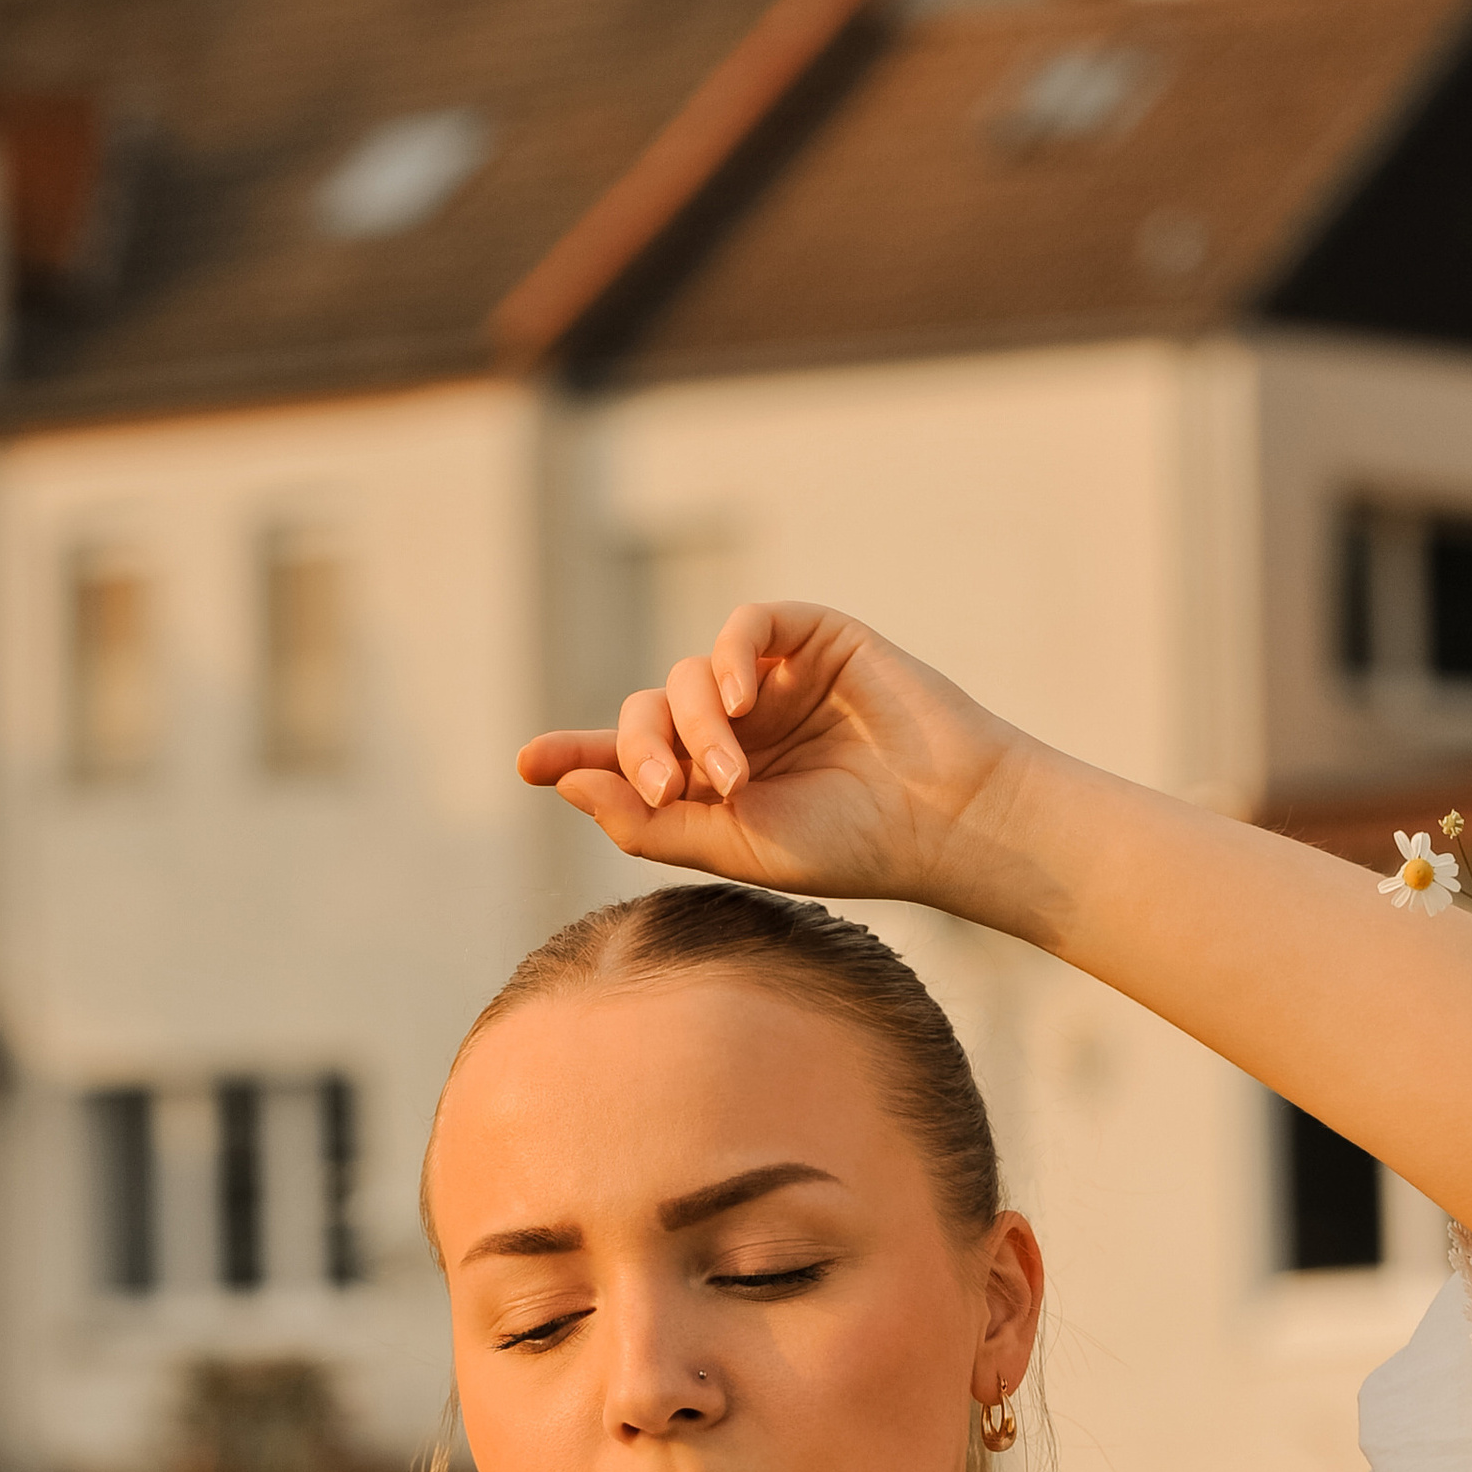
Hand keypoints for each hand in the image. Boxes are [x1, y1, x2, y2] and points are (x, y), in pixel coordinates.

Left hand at [514, 599, 1035, 920]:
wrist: (944, 817)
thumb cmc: (851, 845)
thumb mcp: (738, 846)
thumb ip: (652, 822)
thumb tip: (566, 786)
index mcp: (712, 786)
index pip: (627, 763)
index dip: (576, 756)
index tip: (526, 764)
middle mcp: (733, 730)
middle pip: (645, 716)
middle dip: (638, 750)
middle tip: (662, 787)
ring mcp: (768, 681)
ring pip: (686, 677)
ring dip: (693, 725)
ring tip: (732, 776)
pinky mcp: (809, 638)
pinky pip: (742, 625)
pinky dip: (725, 656)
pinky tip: (737, 699)